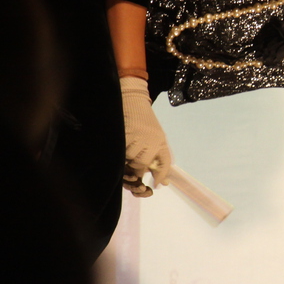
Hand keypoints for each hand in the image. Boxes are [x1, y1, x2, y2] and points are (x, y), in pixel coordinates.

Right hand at [119, 76, 172, 194]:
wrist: (133, 99)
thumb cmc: (145, 121)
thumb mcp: (157, 137)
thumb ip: (160, 159)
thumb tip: (163, 183)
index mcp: (160, 140)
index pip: (164, 163)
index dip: (160, 175)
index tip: (154, 185)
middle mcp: (151, 138)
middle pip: (143, 164)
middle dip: (136, 171)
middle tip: (132, 172)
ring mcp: (137, 135)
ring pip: (130, 158)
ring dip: (126, 162)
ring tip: (124, 159)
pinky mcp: (124, 132)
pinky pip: (120, 150)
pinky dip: (119, 154)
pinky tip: (119, 151)